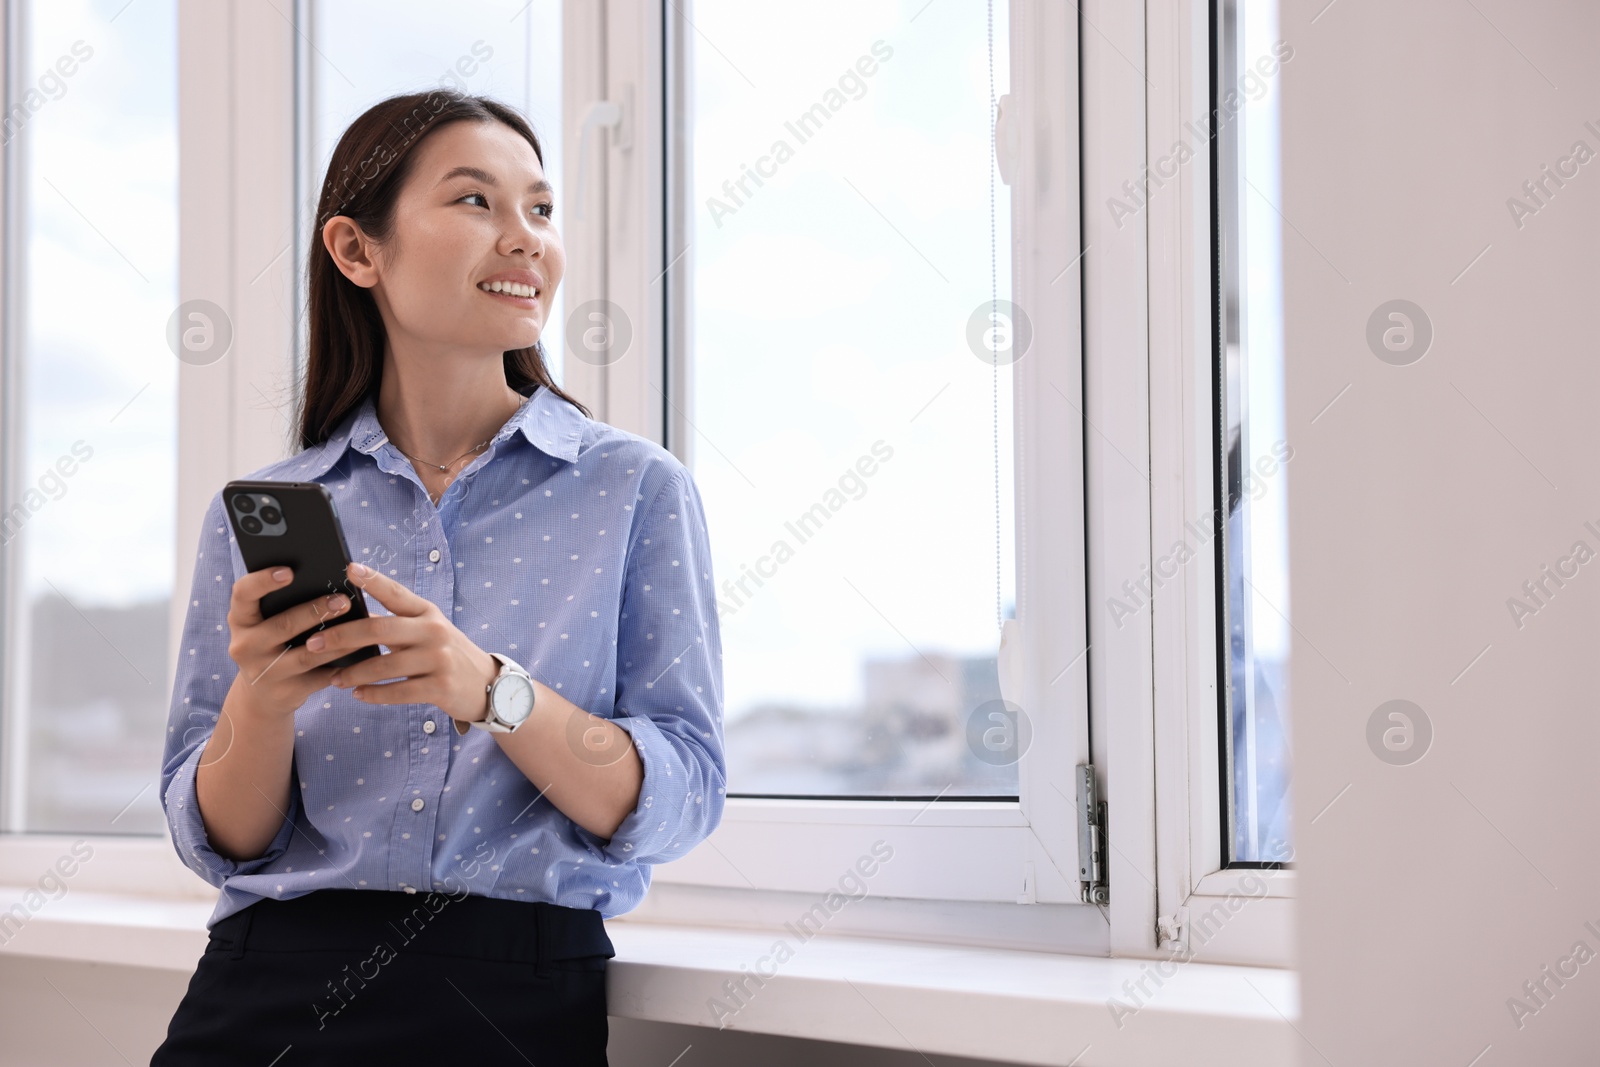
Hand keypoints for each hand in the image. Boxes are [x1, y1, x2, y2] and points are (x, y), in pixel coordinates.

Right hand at [226, 565, 360, 721]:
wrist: (261, 696)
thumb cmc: (272, 642)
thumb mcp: (265, 623)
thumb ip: (284, 602)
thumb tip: (329, 577)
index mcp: (240, 619)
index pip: (243, 593)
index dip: (263, 580)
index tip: (289, 571)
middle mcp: (245, 646)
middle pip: (283, 625)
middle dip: (316, 611)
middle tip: (343, 600)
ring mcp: (264, 672)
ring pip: (307, 654)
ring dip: (338, 640)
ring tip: (362, 625)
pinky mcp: (287, 692)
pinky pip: (322, 676)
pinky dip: (345, 664)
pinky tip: (364, 652)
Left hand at [316, 561, 498, 729]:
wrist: (487, 684)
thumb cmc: (446, 653)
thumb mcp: (428, 630)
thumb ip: (396, 623)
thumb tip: (351, 616)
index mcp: (427, 612)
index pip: (396, 592)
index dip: (372, 580)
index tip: (348, 569)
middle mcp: (434, 631)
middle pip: (379, 629)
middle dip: (342, 636)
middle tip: (313, 643)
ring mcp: (439, 659)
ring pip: (384, 666)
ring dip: (353, 673)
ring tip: (334, 678)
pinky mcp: (440, 687)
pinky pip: (398, 692)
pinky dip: (373, 694)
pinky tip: (357, 693)